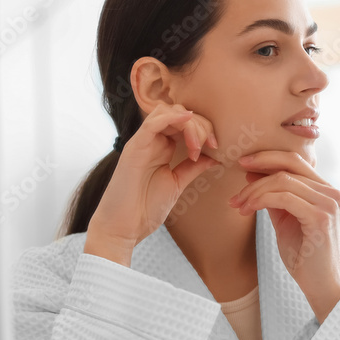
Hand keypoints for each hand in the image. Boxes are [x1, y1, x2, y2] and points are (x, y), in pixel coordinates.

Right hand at [88, 102, 219, 246]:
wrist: (123, 226)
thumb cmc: (146, 207)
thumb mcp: (177, 183)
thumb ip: (193, 168)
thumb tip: (215, 158)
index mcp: (162, 148)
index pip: (184, 123)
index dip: (204, 129)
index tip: (216, 148)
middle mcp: (152, 141)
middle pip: (179, 113)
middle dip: (201, 125)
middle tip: (211, 146)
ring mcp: (142, 143)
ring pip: (167, 113)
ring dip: (189, 124)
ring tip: (198, 146)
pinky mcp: (134, 148)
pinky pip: (153, 123)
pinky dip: (172, 118)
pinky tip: (187, 122)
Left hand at [230, 150, 339, 322]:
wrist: (321, 286)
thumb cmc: (305, 257)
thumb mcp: (287, 221)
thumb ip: (275, 198)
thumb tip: (254, 175)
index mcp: (326, 191)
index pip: (296, 161)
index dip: (268, 157)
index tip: (244, 163)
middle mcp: (332, 193)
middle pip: (290, 165)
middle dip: (259, 166)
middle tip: (237, 174)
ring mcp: (329, 204)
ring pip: (283, 181)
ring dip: (255, 190)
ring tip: (239, 204)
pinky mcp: (320, 217)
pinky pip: (284, 198)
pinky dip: (261, 199)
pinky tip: (248, 209)